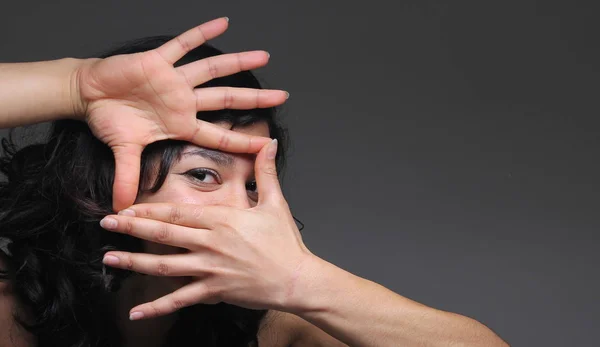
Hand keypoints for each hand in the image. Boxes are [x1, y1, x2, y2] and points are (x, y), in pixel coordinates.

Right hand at [74, 17, 287, 210]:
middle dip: (255, 99)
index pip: (218, 136)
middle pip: (227, 100)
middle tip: (283, 96)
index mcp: (180, 124)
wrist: (89, 95)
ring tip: (264, 56)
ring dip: (238, 62)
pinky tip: (223, 23)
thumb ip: (127, 176)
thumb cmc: (110, 119)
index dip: (242, 140)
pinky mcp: (157, 61)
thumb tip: (121, 207)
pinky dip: (201, 32)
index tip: (266, 144)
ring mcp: (173, 80)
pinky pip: (182, 43)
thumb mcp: (122, 150)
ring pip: (213, 70)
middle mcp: (184, 101)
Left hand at [100, 140, 313, 319]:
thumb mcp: (275, 202)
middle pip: (164, 235)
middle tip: (106, 223)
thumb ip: (265, 171)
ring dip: (134, 261)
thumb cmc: (286, 243)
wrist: (297, 279)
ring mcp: (210, 269)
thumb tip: (269, 142)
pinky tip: (135, 312)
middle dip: (131, 228)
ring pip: (164, 266)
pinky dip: (157, 307)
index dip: (149, 210)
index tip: (127, 207)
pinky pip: (180, 300)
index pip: (178, 213)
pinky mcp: (214, 291)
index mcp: (223, 220)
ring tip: (109, 258)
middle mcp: (211, 244)